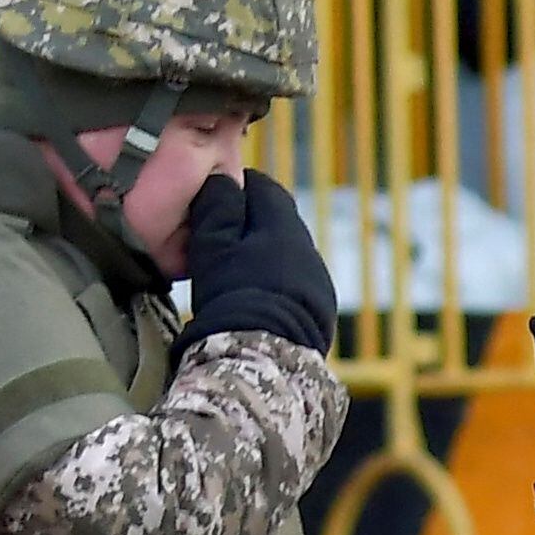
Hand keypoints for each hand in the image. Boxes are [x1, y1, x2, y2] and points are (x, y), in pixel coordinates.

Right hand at [177, 168, 336, 355]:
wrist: (264, 356)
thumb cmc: (232, 298)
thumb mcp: (213, 246)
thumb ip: (217, 206)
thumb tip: (221, 178)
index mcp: (282, 224)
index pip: (260, 186)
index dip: (233, 191)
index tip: (212, 206)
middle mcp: (307, 246)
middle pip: (276, 220)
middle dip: (249, 224)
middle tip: (219, 241)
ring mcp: (318, 278)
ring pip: (288, 253)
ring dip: (266, 256)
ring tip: (236, 275)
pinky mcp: (322, 306)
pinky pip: (297, 282)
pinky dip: (279, 283)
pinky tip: (258, 300)